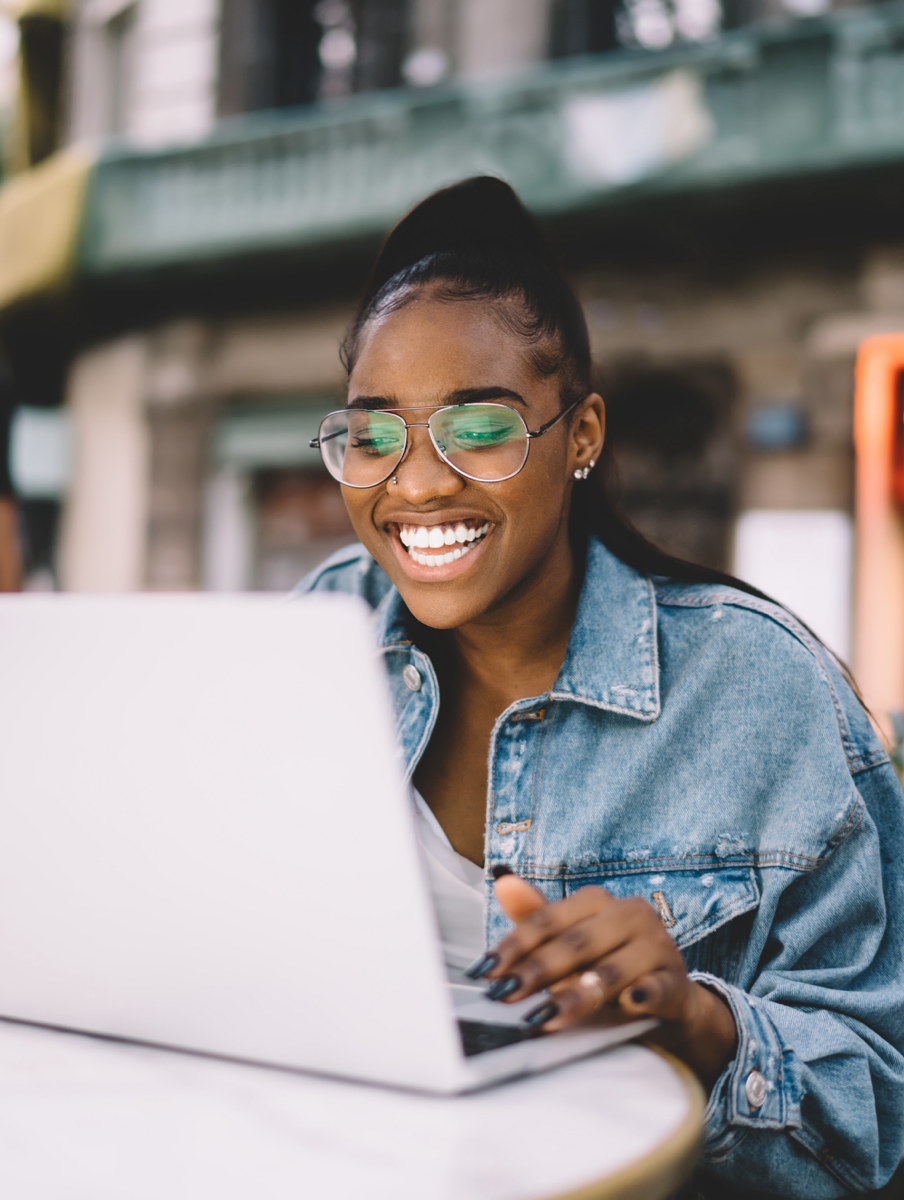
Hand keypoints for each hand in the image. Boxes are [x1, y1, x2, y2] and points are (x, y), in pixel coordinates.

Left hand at [474, 871, 737, 1088]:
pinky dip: (645, 994)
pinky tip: (630, 1003)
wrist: (667, 1000)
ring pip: (611, 970)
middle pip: (576, 944)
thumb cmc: (606, 966)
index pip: (548, 920)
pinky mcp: (677, 981)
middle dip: (537, 971)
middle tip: (505, 996)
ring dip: (578, 993)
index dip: (514, 946)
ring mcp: (657, 947)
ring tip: (547, 1014)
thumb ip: (537, 918)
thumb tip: (503, 880)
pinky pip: (659, 987)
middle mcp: (630, 915)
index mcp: (598, 901)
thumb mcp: (570, 946)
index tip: (485, 972)